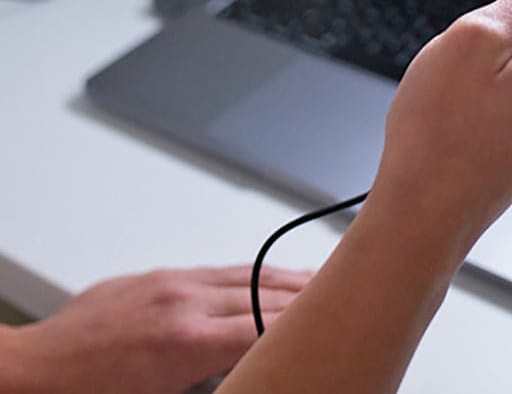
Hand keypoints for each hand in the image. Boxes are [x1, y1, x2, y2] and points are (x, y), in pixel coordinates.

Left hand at [5, 265, 311, 393]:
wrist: (30, 372)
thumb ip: (212, 377)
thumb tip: (249, 370)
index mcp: (186, 343)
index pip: (266, 325)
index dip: (305, 321)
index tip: (335, 317)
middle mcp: (184, 302)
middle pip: (265, 292)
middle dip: (308, 293)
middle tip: (343, 292)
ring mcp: (171, 282)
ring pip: (245, 273)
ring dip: (285, 276)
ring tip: (318, 279)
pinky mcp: (158, 275)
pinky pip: (217, 270)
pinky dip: (250, 273)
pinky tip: (266, 276)